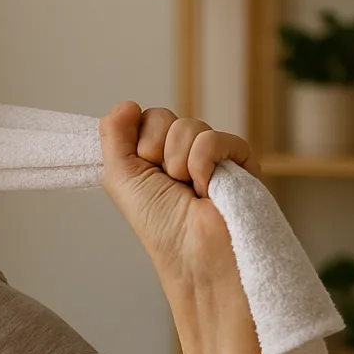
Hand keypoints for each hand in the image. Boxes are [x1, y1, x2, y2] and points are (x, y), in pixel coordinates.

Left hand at [99, 101, 262, 288]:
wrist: (193, 251)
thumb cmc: (159, 223)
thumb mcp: (121, 177)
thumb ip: (113, 136)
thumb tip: (125, 103)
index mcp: (154, 155)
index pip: (143, 117)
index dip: (138, 141)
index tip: (142, 169)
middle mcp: (182, 151)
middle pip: (163, 117)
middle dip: (156, 151)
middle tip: (167, 183)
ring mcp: (212, 154)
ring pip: (188, 126)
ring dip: (178, 163)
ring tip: (188, 190)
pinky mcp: (240, 160)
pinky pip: (214, 139)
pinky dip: (202, 165)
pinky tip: (206, 189)